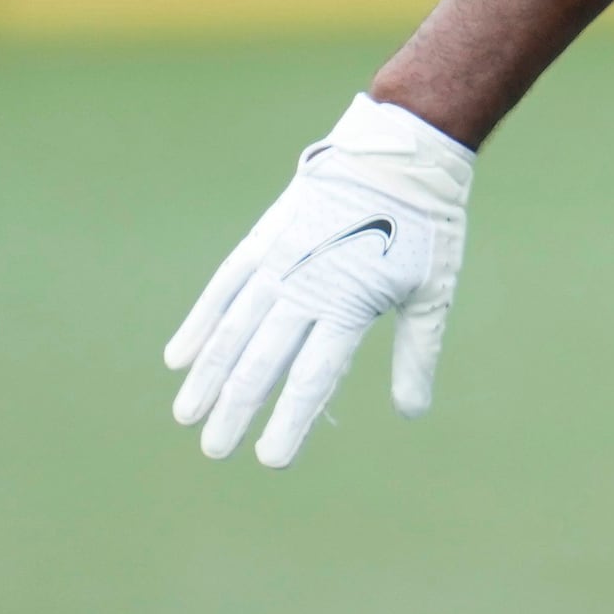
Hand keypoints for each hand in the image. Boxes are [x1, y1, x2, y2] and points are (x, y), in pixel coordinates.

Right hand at [164, 94, 474, 465]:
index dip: (289, 421)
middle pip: (261, 361)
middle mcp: (305, 287)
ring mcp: (279, 261)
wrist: (400, 153)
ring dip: (207, 373)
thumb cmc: (425, 227)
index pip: (311, 378)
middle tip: (213, 450)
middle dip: (235, 409)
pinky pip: (223, 286)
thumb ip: (416, 352)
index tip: (271, 459)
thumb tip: (411, 411)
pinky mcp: (264, 239)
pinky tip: (180, 356)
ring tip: (185, 413)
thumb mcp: (432, 291)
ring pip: (232, 327)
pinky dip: (200, 321)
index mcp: (349, 305)